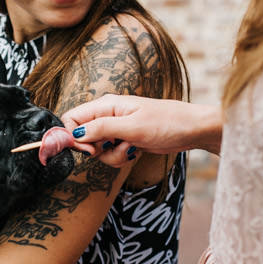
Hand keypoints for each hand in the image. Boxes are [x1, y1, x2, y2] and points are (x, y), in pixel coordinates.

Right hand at [61, 95, 222, 166]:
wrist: (191, 130)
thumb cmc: (167, 122)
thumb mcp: (132, 127)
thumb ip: (101, 129)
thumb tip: (75, 134)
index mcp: (105, 105)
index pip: (72, 119)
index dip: (72, 137)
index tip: (88, 150)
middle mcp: (107, 116)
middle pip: (82, 138)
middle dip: (95, 150)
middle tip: (110, 149)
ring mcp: (115, 130)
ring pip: (97, 151)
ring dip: (111, 156)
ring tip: (131, 148)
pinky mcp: (123, 141)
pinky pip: (110, 155)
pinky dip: (120, 158)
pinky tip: (135, 151)